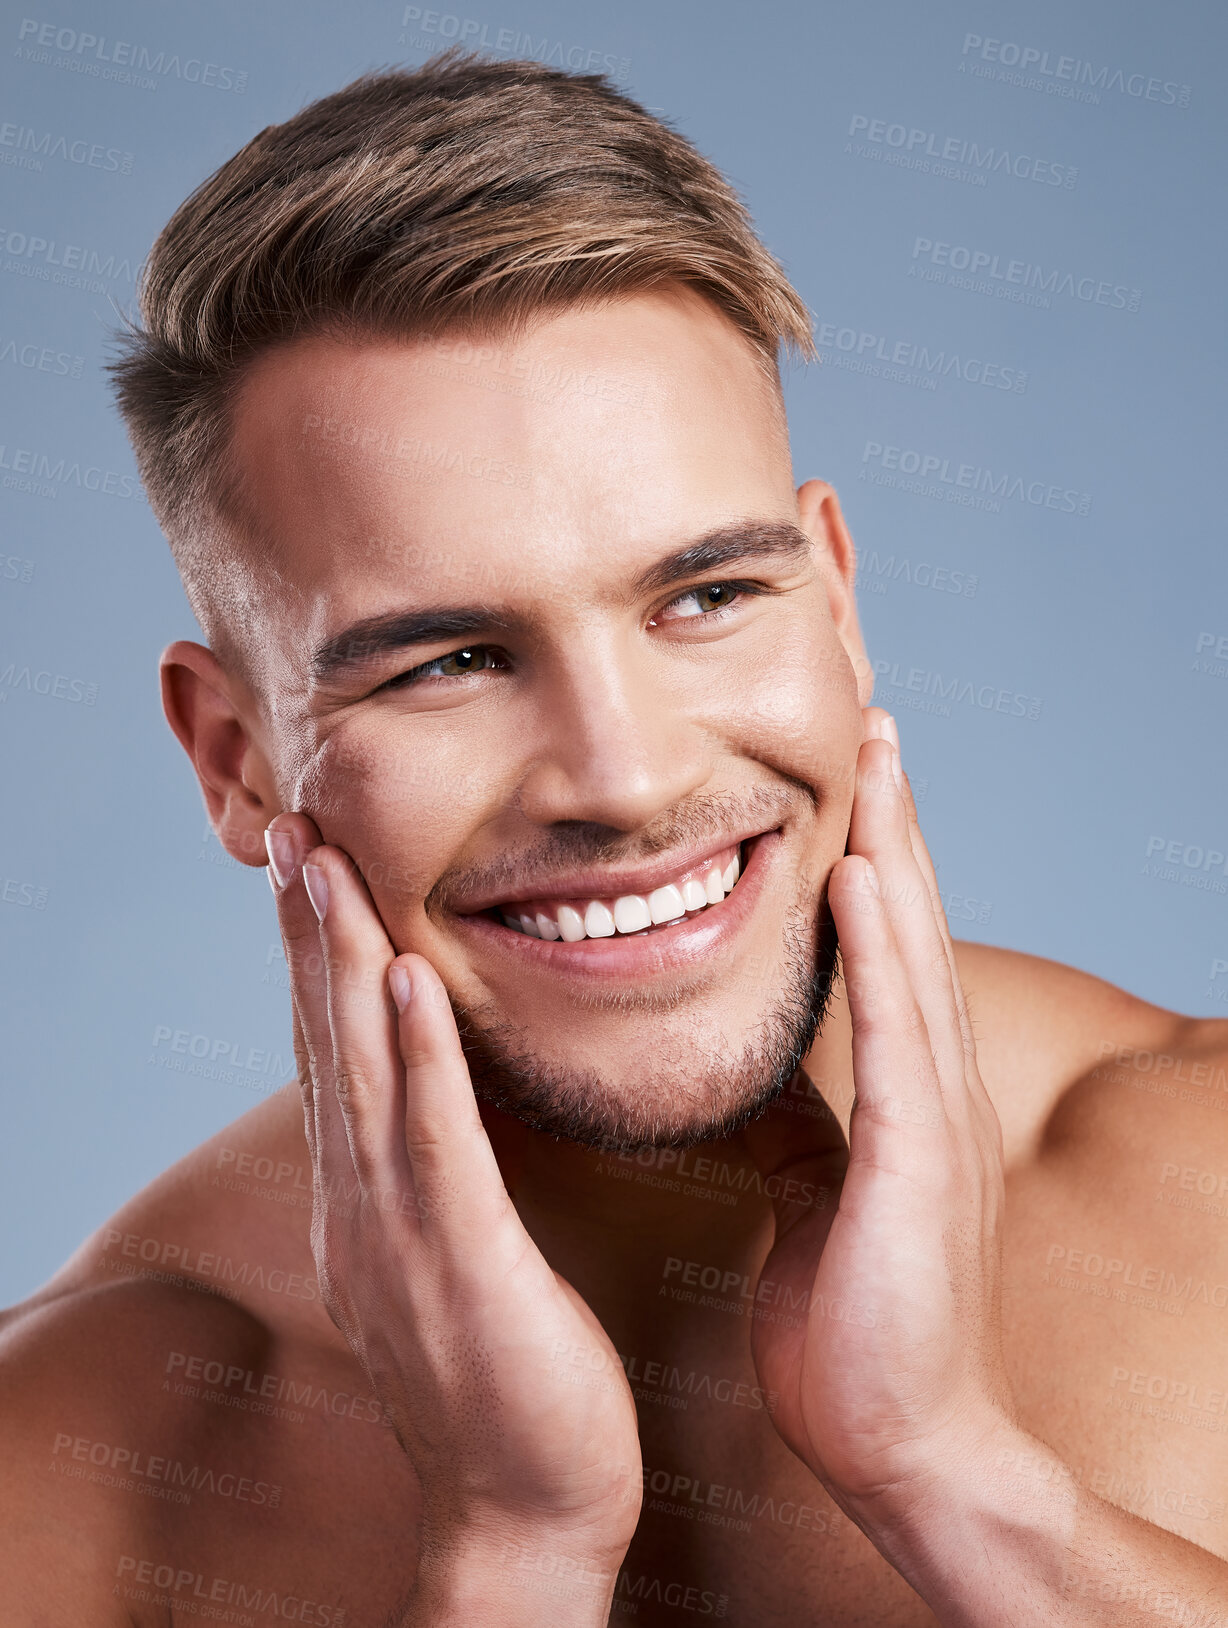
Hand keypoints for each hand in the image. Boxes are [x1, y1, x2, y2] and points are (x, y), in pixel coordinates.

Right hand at [264, 814, 640, 1616]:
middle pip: (326, 1043)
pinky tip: (405, 977)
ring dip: (341, 961)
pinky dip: (417, 1053)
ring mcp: (399, 1234)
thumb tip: (449, 1100)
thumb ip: (444, 1173)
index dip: (316, 957)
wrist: (530, 1510)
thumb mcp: (461, 1253)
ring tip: (325, 867)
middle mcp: (362, 1205)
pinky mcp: (459, 1263)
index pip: (334, 1055)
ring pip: (362, 1071)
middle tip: (293, 828)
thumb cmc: (516, 1376)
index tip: (312, 866)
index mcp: (369, 1199)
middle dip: (309, 931)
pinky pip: (434, 1141)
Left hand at [742, 708, 1014, 1536]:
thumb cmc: (854, 1327)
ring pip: (912, 953)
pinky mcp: (915, 1163)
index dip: (869, 856)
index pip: (881, 951)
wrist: (900, 1443)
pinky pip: (893, 1035)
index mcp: (898, 1096)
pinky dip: (879, 946)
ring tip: (875, 752)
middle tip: (871, 721)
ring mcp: (930, 1120)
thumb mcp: (813, 1198)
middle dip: (891, 819)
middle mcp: (925, 1088)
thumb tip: (751, 1081)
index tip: (843, 776)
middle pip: (909, 925)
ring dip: (895, 845)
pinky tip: (860, 871)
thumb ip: (795, 1129)